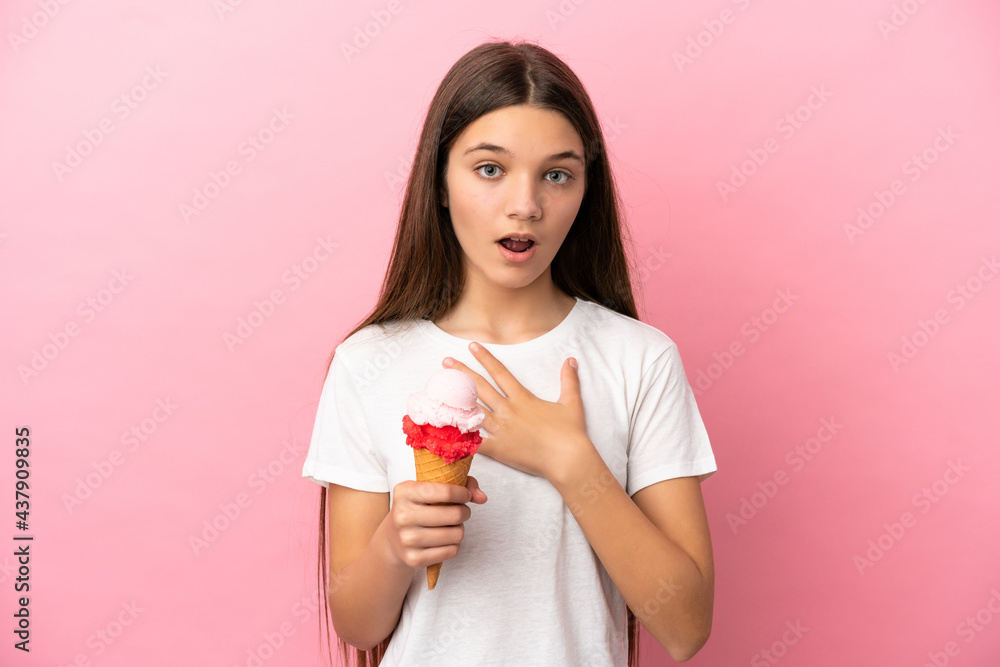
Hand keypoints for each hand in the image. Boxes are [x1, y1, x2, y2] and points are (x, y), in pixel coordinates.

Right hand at [384, 475, 486, 569]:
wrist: (392, 538)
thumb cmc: (418, 507)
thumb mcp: (431, 487)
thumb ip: (462, 484)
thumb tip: (482, 498)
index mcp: (404, 492)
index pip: (446, 491)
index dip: (463, 493)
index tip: (465, 495)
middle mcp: (402, 516)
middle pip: (455, 515)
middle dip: (465, 512)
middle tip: (461, 512)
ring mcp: (407, 539)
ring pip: (456, 534)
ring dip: (460, 529)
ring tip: (452, 525)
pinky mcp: (414, 559)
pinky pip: (452, 551)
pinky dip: (454, 544)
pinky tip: (446, 539)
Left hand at [443, 342, 591, 482]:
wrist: (568, 459)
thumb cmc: (571, 432)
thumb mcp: (571, 402)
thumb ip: (568, 379)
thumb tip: (571, 360)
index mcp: (523, 398)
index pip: (500, 373)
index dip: (485, 358)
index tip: (472, 346)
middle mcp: (509, 411)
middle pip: (480, 388)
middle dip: (462, 373)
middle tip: (446, 362)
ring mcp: (502, 430)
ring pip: (474, 411)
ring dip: (456, 399)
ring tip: (441, 390)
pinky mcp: (500, 449)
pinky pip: (477, 442)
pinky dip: (462, 437)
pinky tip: (446, 431)